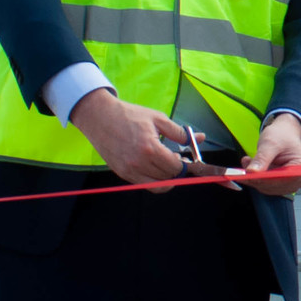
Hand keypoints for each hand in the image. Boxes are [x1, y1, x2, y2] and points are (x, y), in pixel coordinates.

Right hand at [69, 89, 190, 183]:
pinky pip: (143, 185)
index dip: (184, 163)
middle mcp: (139, 163)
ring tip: (163, 162)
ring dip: (165, 176)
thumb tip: (200, 138)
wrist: (100, 117)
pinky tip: (152, 166)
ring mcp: (129, 171)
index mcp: (150, 148)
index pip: (176, 166)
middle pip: (168, 177)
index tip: (184, 156)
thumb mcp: (157, 119)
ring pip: (157, 185)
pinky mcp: (122, 174)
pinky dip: (152, 179)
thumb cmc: (129, 115)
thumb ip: (180, 132)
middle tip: (175, 157)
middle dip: (175, 169)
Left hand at [239, 112, 300, 197]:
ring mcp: (290, 183)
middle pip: (274, 186)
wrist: (284, 134)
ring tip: (248, 162)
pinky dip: (256, 178)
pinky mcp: (281, 184)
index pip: (282, 180)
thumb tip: (252, 172)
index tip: (248, 174)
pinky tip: (251, 167)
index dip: (264, 179)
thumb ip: (262, 158)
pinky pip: (265, 186)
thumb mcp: (270, 143)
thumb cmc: (282, 136)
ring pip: (267, 188)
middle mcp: (299, 178)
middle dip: (256, 178)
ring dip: (254, 178)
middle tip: (243, 168)